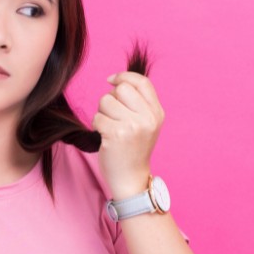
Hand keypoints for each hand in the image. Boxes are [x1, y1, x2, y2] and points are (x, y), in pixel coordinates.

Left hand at [92, 71, 164, 199]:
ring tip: (110, 128)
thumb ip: (138, 102)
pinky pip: (97, 117)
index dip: (124, 76)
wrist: (130, 177)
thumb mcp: (145, 124)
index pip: (142, 82)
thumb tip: (117, 80)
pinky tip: (105, 137)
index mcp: (157, 113)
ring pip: (106, 101)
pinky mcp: (116, 134)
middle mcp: (148, 118)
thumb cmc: (133, 148)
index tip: (111, 79)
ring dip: (102, 113)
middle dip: (110, 98)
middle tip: (112, 115)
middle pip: (121, 89)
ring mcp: (133, 126)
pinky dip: (97, 126)